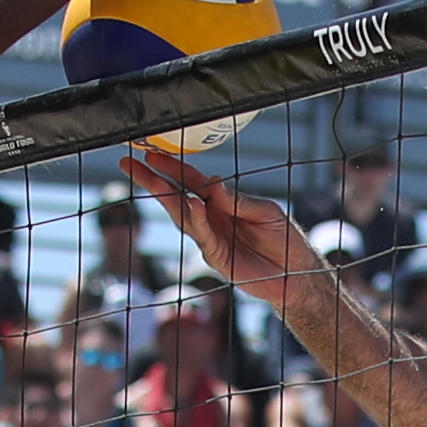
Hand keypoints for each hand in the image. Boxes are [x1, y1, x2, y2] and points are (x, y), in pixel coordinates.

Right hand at [121, 151, 325, 306]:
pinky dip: (197, 219)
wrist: (298, 272)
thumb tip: (213, 182)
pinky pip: (203, 235)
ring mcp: (211, 238)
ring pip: (182, 215)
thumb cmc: (284, 238)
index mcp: (221, 202)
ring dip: (166, 197)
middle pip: (176, 196)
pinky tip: (191, 204)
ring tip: (151, 179)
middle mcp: (211, 218)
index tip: (150, 153)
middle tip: (128, 163)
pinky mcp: (217, 257)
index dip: (171, 167)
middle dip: (152, 180)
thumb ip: (238, 200)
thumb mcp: (265, 211)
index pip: (191, 181)